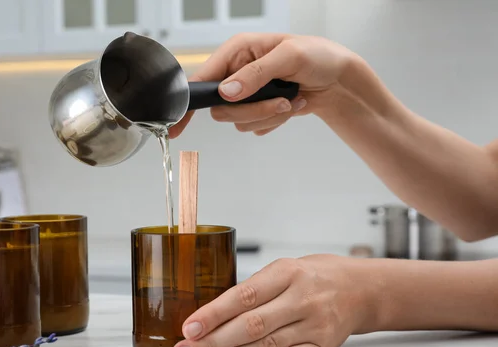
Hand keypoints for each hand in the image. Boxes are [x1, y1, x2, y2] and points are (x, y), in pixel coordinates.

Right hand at [169, 33, 355, 137]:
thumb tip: (227, 92)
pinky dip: (275, 121)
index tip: (177, 126)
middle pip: (221, 108)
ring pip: (238, 121)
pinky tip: (291, 105)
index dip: (188, 103)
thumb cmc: (319, 56)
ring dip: (269, 115)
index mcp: (237, 51)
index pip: (201, 79)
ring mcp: (246, 93)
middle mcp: (237, 73)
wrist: (337, 80)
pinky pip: (254, 127)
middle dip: (253, 110)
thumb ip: (256, 74)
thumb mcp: (289, 57)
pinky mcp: (257, 109)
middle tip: (280, 102)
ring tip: (290, 99)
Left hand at [171, 255, 373, 346]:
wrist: (360, 288)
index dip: (214, 313)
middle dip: (213, 342)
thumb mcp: (284, 268)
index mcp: (286, 272)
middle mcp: (301, 298)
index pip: (244, 295)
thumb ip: (253, 290)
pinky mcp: (323, 346)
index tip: (189, 328)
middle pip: (251, 324)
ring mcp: (314, 324)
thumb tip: (212, 317)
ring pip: (266, 345)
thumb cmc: (313, 276)